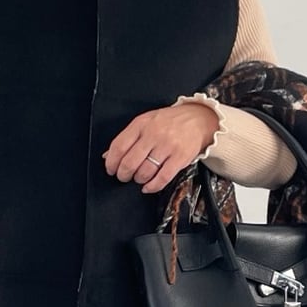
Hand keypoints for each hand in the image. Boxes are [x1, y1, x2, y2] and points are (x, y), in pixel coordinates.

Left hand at [103, 102, 219, 193]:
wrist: (198, 119)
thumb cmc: (170, 122)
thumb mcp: (146, 122)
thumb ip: (128, 138)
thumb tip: (108, 156)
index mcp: (141, 124)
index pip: (119, 146)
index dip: (111, 162)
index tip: (111, 169)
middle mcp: (154, 134)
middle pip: (130, 162)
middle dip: (123, 174)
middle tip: (124, 176)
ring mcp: (167, 146)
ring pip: (145, 172)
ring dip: (138, 179)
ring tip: (139, 177)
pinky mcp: (180, 158)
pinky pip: (162, 178)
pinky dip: (152, 186)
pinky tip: (148, 186)